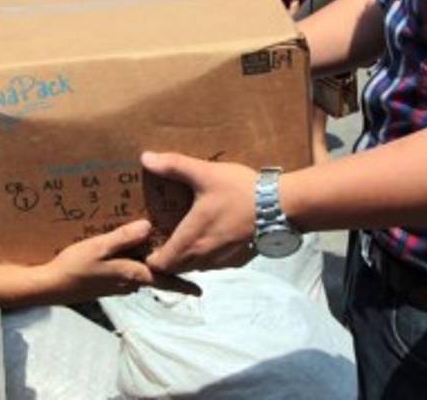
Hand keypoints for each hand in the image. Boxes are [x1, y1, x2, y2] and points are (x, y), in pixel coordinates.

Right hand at [37, 219, 198, 303]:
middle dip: (170, 268)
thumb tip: (149, 227)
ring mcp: (118, 284)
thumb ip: (123, 238)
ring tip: (161, 246)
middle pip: (156, 276)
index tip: (200, 291)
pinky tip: (133, 249)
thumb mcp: (99, 247)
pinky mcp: (108, 281)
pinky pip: (130, 270)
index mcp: (132, 275)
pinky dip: (136, 261)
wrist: (51, 286)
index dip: (182, 285)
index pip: (164, 281)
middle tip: (186, 254)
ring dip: (152, 263)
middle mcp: (129, 282)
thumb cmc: (75, 266)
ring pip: (142, 272)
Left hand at [141, 151, 256, 273]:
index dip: (149, 257)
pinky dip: (205, 257)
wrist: (282, 206)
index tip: (146, 242)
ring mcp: (222, 261)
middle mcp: (204, 257)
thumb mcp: (205, 173)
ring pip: (194, 267)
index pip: (160, 264)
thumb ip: (174, 165)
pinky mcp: (238, 260)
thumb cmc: (240, 190)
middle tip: (159, 239)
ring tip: (181, 237)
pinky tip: (209, 238)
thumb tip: (145, 158)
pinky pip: (213, 265)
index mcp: (191, 239)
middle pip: (175, 268)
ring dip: (185, 258)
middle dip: (164, 259)